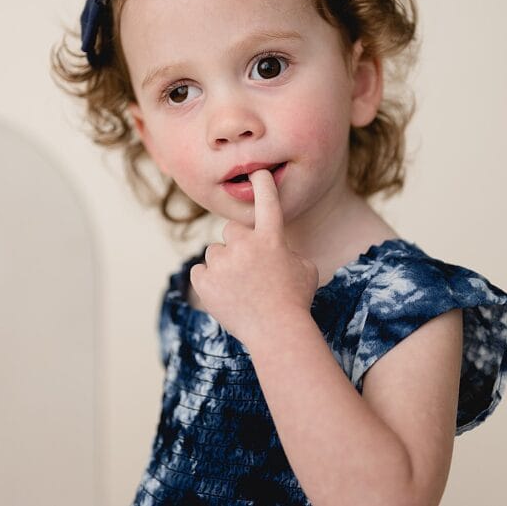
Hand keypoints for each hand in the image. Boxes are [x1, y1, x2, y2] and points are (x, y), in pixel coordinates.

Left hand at [190, 168, 319, 347]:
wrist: (277, 333)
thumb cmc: (296, 302)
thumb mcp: (305, 269)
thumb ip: (288, 251)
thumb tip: (278, 250)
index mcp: (271, 239)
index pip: (267, 202)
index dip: (262, 184)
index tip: (257, 173)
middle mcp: (245, 245)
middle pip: (231, 230)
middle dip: (238, 244)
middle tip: (248, 268)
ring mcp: (223, 262)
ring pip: (215, 253)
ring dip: (224, 265)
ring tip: (240, 289)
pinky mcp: (205, 281)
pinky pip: (201, 272)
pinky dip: (209, 282)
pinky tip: (225, 296)